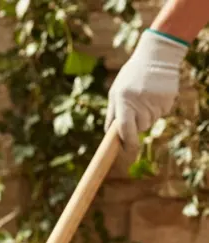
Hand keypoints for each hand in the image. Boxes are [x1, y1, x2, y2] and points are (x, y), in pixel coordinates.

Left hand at [106, 31, 188, 159]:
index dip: (126, 142)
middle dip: (137, 124)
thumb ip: (112, 113)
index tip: (126, 150)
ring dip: (147, 115)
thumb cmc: (131, 76)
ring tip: (145, 97)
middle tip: (136, 108)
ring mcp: (156, 101)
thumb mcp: (116, 91)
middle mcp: (140, 102)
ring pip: (151, 121)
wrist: (156, 57)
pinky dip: (158, 108)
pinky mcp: (169, 99)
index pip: (125, 128)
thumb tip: (109, 134)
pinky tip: (155, 94)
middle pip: (140, 127)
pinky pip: (162, 113)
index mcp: (124, 100)